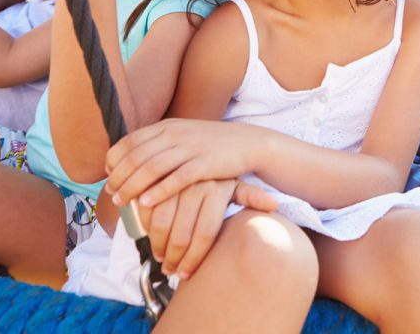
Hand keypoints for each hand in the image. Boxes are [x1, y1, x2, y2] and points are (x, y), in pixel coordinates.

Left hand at [105, 118, 254, 208]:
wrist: (247, 142)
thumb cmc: (211, 145)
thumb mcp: (182, 136)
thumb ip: (159, 143)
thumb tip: (130, 159)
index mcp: (166, 126)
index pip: (129, 142)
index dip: (114, 161)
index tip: (108, 177)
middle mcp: (175, 134)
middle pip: (136, 156)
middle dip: (118, 177)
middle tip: (111, 195)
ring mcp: (190, 148)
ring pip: (151, 168)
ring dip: (131, 187)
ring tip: (121, 202)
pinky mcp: (205, 164)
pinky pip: (176, 179)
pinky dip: (158, 191)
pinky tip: (146, 203)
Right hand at [136, 179, 276, 278]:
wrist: (195, 145)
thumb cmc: (215, 173)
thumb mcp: (234, 183)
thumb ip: (250, 196)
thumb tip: (274, 204)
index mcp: (217, 190)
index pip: (206, 234)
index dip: (194, 259)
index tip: (186, 274)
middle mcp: (196, 185)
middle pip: (182, 235)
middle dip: (174, 259)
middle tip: (170, 270)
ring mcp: (173, 182)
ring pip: (161, 225)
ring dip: (158, 247)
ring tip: (161, 258)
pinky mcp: (154, 178)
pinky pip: (147, 210)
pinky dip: (145, 227)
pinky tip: (149, 236)